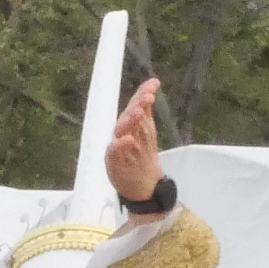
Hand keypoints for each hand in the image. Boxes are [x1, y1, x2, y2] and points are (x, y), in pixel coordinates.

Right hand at [104, 76, 164, 208]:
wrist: (142, 184)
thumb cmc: (140, 154)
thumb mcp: (145, 129)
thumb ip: (145, 108)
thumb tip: (152, 83)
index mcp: (133, 124)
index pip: (137, 105)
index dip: (143, 94)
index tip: (153, 85)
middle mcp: (126, 132)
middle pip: (130, 116)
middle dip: (137, 106)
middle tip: (147, 98)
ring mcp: (120, 147)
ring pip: (124, 130)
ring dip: (130, 120)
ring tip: (139, 112)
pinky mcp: (114, 161)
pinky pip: (115, 152)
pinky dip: (119, 146)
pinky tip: (126, 140)